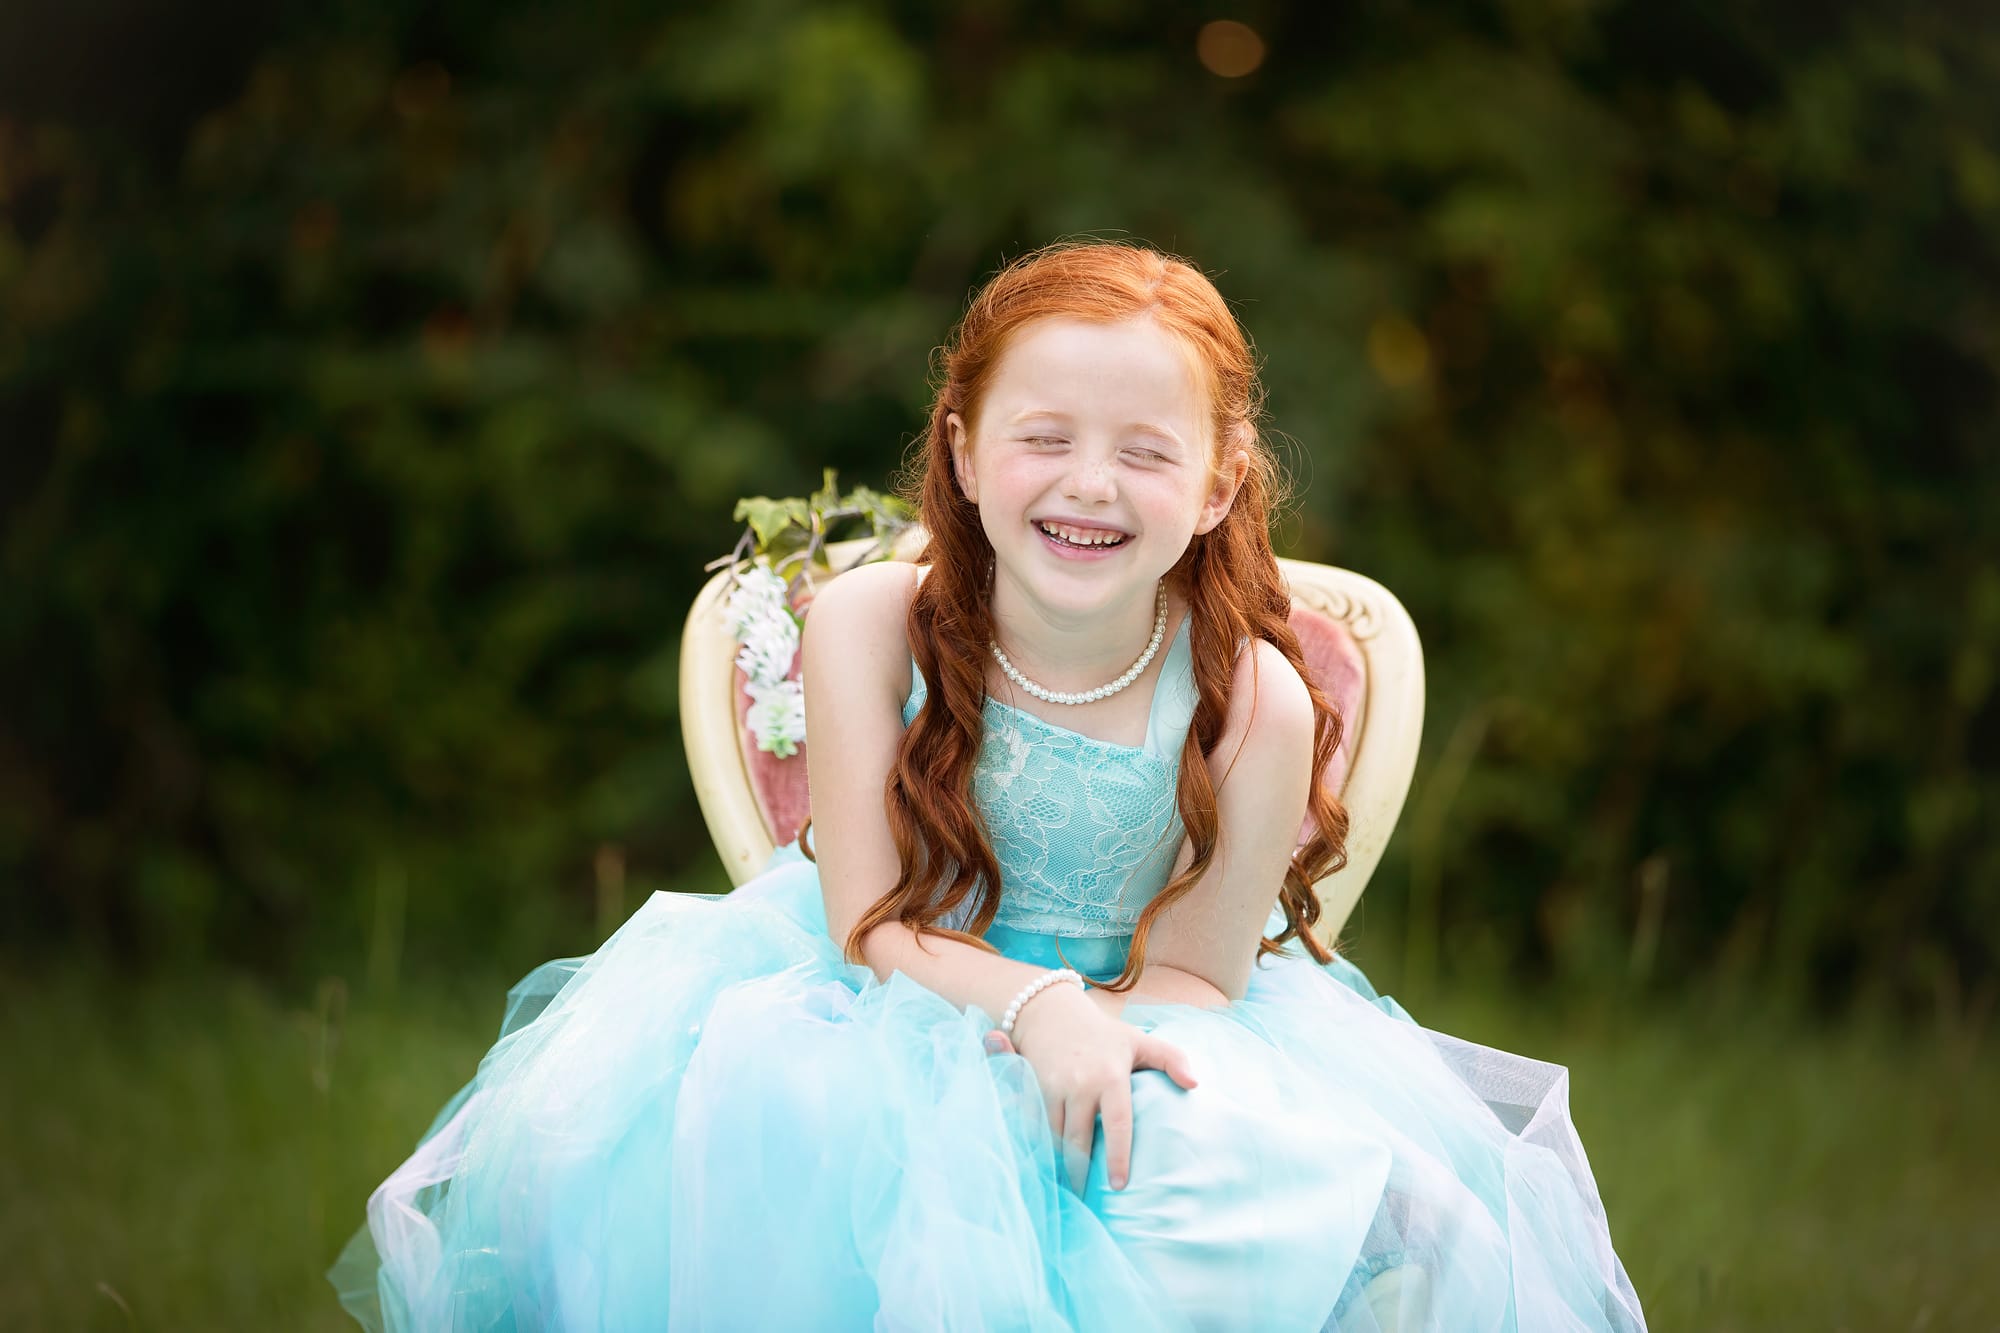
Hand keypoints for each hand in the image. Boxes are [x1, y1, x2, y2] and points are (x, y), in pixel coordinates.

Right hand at [985, 983, 1198, 1193]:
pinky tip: (1046, 1158)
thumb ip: (1171, 1059)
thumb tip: (1195, 1085)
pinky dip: (1042, 1143)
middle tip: (1083, 1194)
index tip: (1119, 1185)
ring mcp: (1054, 1086)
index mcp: (1111, 1077)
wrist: (1050, 1011)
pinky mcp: (1032, 1087)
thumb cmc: (1102, 1034)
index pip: (1118, 1125)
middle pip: (1079, 1139)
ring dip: (1060, 1160)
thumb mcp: (1139, 1041)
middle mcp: (1081, 1084)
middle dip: (1079, 1170)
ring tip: (1066, 1182)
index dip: (1118, 1158)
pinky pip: (1037, 1124)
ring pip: (1055, 1135)